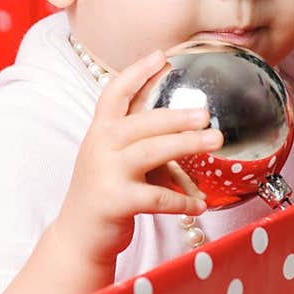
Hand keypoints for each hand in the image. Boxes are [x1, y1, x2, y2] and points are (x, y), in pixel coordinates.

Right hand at [55, 48, 223, 266]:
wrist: (78, 237)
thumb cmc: (104, 193)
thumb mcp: (115, 159)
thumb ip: (142, 140)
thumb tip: (186, 125)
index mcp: (100, 131)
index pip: (115, 93)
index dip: (137, 73)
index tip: (161, 56)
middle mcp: (100, 146)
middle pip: (142, 122)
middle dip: (176, 115)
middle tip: (206, 113)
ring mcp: (106, 173)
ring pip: (152, 152)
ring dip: (186, 145)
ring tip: (215, 140)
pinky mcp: (115, 201)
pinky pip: (157, 197)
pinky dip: (182, 201)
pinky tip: (200, 204)